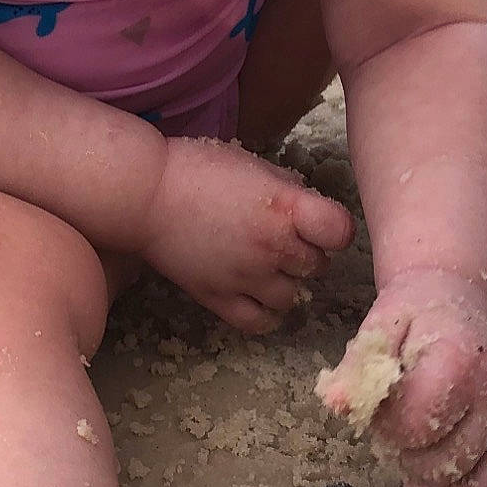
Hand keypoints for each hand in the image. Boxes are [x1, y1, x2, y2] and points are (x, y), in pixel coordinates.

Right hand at [138, 135, 353, 331]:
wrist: (145, 194)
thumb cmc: (198, 169)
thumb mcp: (254, 164)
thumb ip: (288, 190)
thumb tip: (309, 212)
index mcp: (285, 207)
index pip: (340, 232)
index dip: (335, 229)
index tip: (321, 224)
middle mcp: (273, 246)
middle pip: (319, 266)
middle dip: (307, 252)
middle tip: (283, 239)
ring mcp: (247, 277)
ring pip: (294, 297)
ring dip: (287, 282)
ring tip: (266, 265)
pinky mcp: (220, 298)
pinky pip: (261, 322)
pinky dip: (266, 313)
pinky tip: (257, 294)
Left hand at [350, 271, 486, 486]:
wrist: (459, 306)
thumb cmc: (416, 318)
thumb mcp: (381, 327)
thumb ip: (359, 367)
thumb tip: (336, 404)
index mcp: (462, 364)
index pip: (415, 426)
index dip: (385, 424)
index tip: (382, 402)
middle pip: (441, 465)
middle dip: (405, 453)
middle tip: (398, 423)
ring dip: (435, 486)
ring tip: (415, 453)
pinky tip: (444, 484)